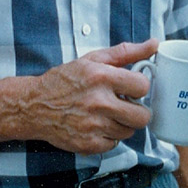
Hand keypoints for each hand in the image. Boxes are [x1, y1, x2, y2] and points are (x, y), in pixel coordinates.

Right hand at [24, 40, 157, 153]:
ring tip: (107, 113)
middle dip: (137, 110)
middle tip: (126, 105)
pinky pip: (114, 144)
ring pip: (129, 131)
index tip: (132, 87)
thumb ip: (126, 52)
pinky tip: (97, 125)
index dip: (140, 87)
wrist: (34, 106)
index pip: (143, 86)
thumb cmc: (65, 80)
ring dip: (122, 123)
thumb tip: (154, 44)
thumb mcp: (93, 59)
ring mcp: (92, 125)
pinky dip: (109, 136)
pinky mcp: (87, 144)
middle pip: (142, 116)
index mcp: (101, 77)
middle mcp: (98, 102)